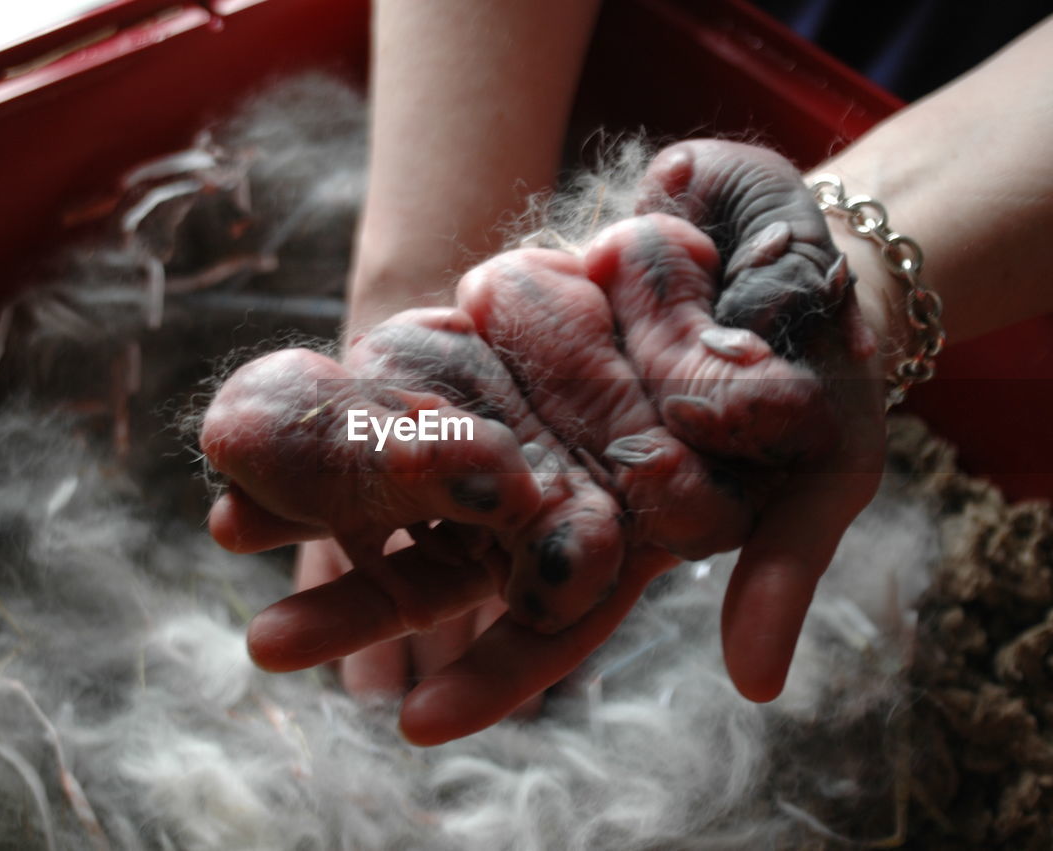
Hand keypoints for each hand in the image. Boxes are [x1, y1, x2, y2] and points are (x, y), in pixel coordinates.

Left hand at [200, 140, 888, 742]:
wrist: (798, 257)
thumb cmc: (825, 376)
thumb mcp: (823, 476)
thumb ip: (781, 571)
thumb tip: (758, 685)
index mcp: (628, 539)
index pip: (553, 623)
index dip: (491, 671)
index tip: (415, 719)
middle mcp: (559, 488)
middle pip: (450, 562)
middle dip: (362, 598)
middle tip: (269, 643)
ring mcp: (523, 414)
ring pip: (409, 472)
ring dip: (323, 499)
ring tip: (227, 525)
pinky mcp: (501, 337)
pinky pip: (415, 369)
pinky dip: (353, 391)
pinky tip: (276, 408)